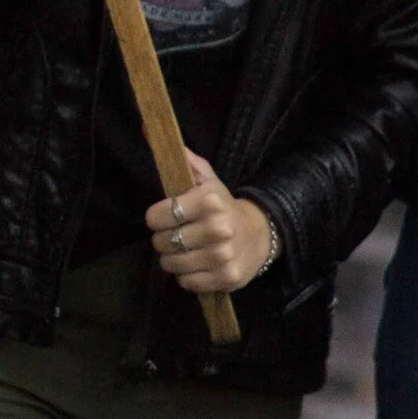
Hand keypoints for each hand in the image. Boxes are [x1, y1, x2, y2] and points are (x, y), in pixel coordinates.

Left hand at [147, 150, 275, 293]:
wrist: (260, 235)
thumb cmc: (224, 207)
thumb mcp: (209, 181)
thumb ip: (186, 163)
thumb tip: (157, 136)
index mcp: (209, 201)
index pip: (157, 216)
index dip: (157, 218)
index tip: (166, 217)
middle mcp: (217, 228)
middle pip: (161, 242)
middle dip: (165, 239)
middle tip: (179, 235)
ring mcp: (222, 256)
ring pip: (170, 264)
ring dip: (174, 259)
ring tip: (187, 251)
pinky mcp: (225, 278)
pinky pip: (185, 282)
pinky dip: (187, 276)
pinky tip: (199, 265)